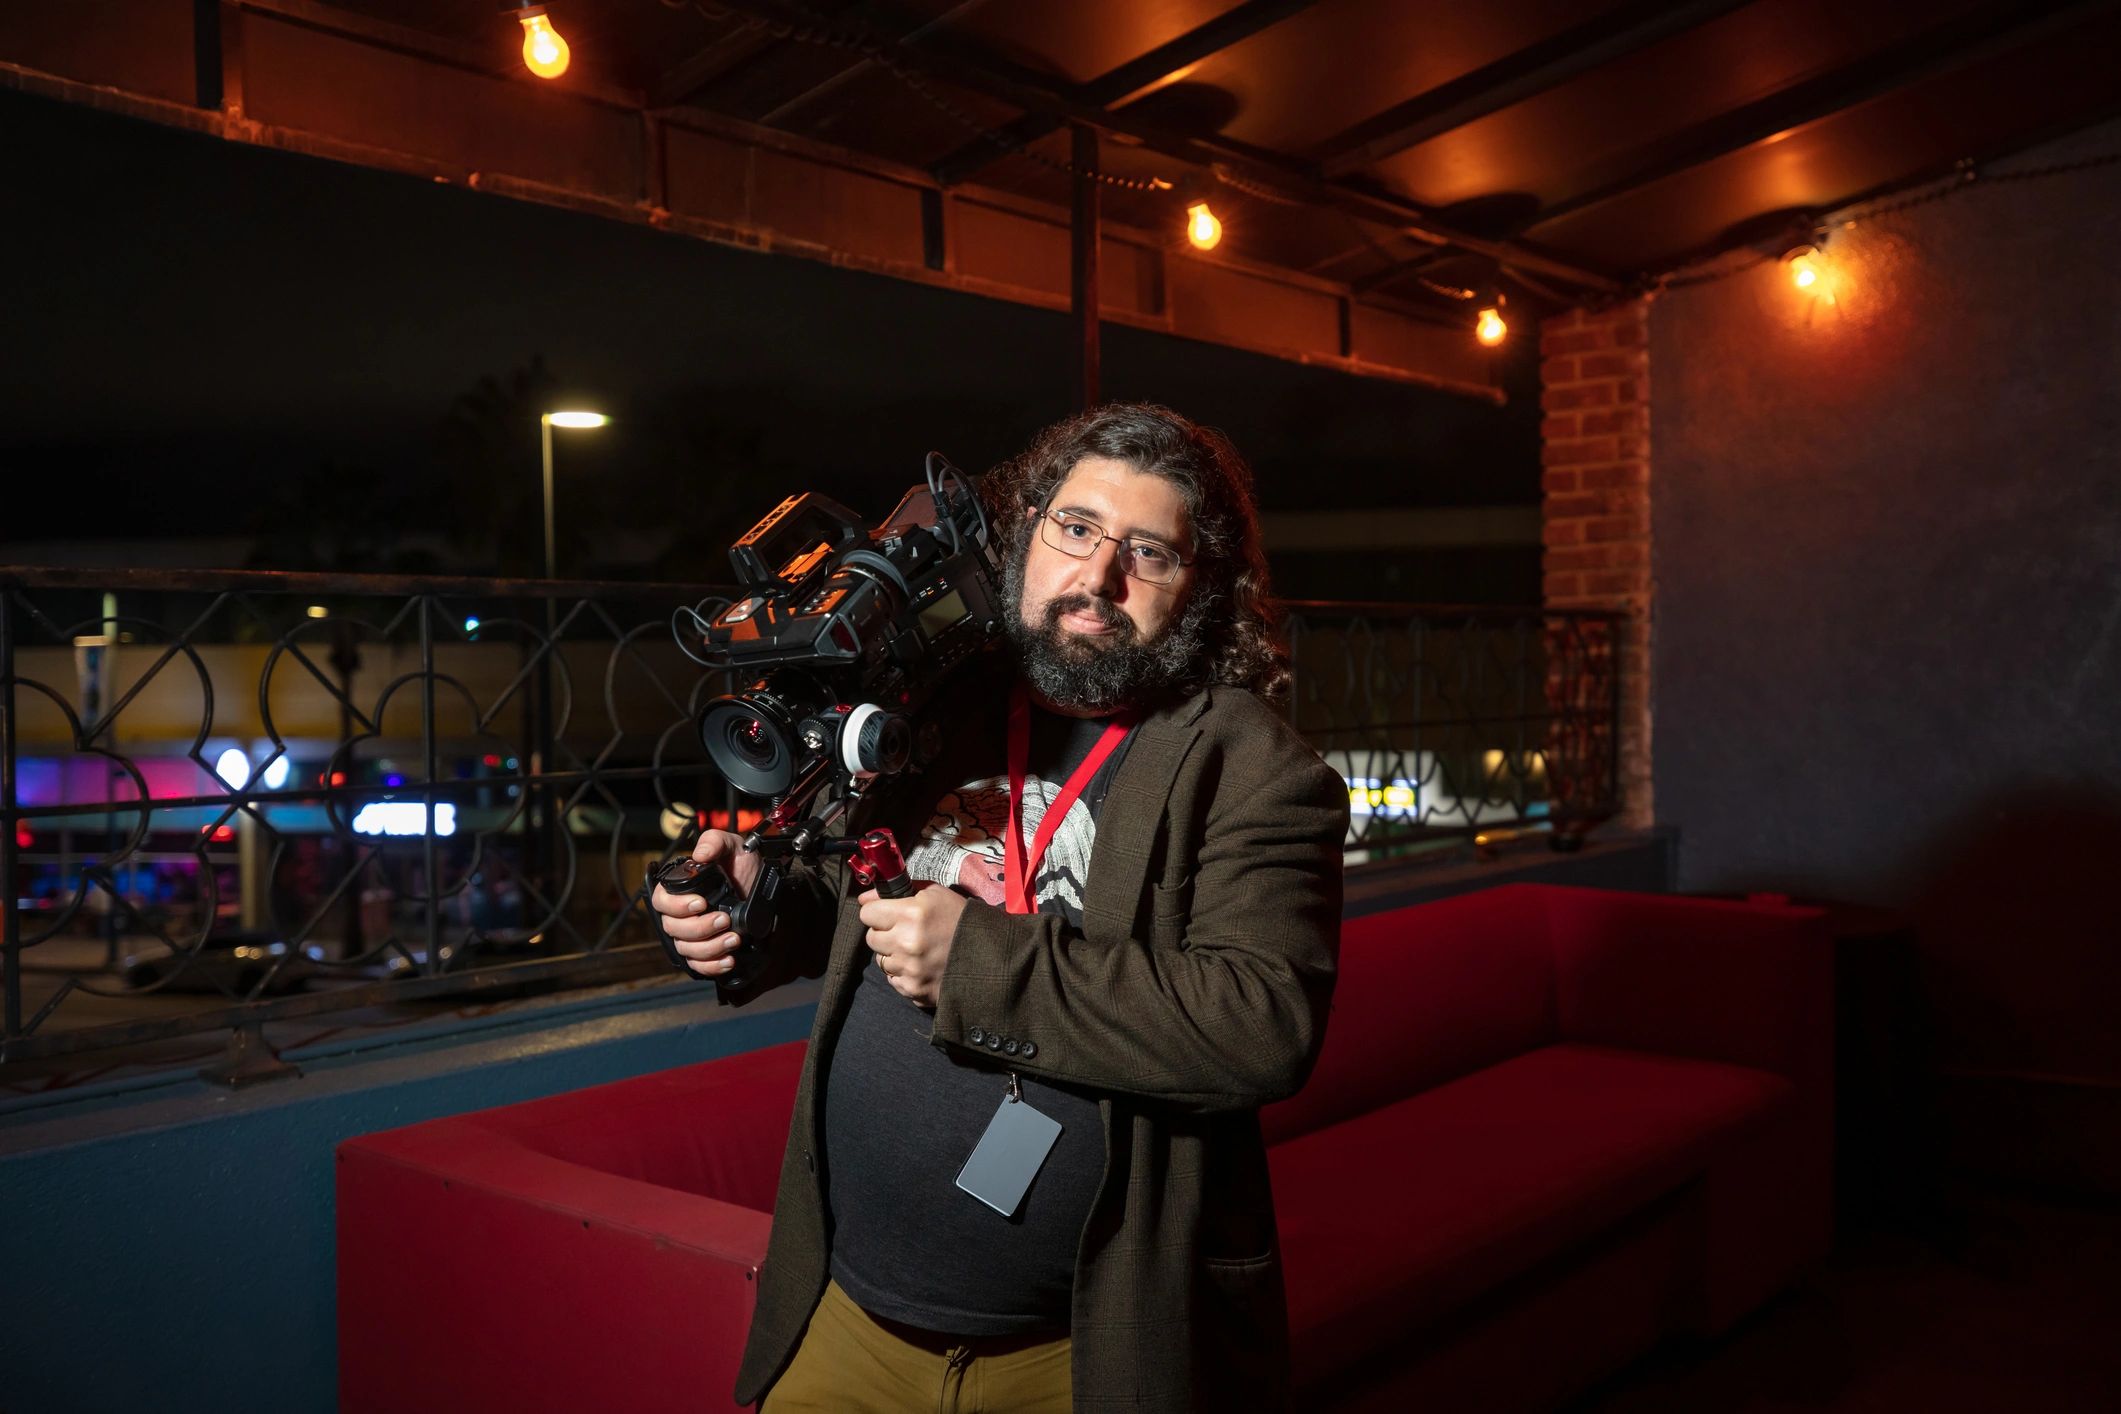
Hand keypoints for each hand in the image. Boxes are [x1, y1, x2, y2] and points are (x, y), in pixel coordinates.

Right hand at [651, 829, 761, 979]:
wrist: (764, 888)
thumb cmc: (743, 865)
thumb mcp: (733, 846)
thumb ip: (714, 842)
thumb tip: (700, 855)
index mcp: (680, 890)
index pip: (662, 902)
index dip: (677, 906)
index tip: (700, 903)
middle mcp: (682, 915)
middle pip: (674, 929)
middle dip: (700, 927)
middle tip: (724, 919)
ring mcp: (693, 935)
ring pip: (687, 950)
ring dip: (710, 947)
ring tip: (734, 938)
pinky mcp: (707, 952)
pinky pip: (699, 966)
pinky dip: (713, 966)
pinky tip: (729, 960)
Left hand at [859, 883, 967, 1008]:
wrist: (989, 955)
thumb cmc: (960, 919)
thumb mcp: (935, 894)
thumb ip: (898, 891)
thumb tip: (864, 899)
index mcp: (911, 914)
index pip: (867, 913)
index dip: (877, 912)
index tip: (888, 914)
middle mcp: (906, 943)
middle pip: (871, 938)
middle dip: (885, 934)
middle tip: (905, 933)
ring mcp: (909, 969)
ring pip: (881, 961)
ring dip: (894, 955)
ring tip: (918, 951)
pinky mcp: (913, 990)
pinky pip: (893, 980)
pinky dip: (904, 974)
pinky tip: (922, 967)